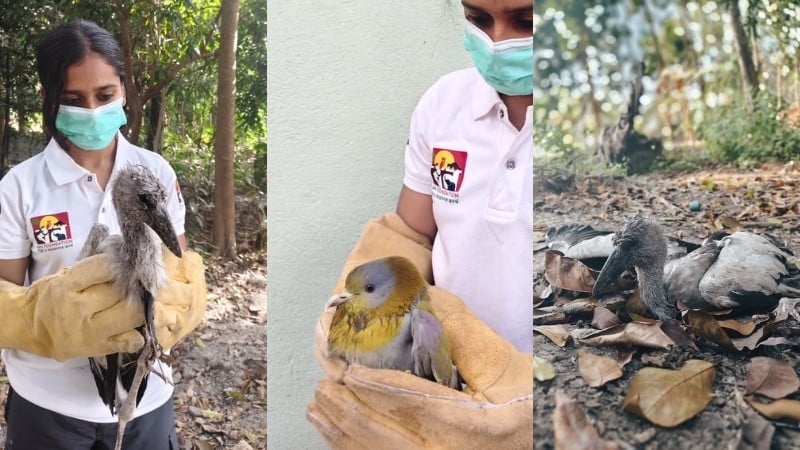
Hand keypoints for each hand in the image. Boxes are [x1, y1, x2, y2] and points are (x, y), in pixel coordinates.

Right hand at [0, 248, 205, 360]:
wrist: (30, 328)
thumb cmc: (52, 297)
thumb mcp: (66, 275)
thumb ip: (94, 266)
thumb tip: (126, 249)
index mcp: (68, 285)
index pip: (104, 267)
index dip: (123, 263)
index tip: (132, 262)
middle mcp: (79, 308)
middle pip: (123, 292)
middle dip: (139, 285)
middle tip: (147, 281)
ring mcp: (89, 331)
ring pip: (132, 315)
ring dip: (143, 307)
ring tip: (145, 301)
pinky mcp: (98, 348)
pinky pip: (131, 341)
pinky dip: (141, 333)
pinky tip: (139, 325)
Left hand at [308, 286, 533, 448]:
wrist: (542, 436)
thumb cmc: (524, 398)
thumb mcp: (500, 360)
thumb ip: (457, 329)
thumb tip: (416, 296)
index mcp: (479, 425)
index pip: (419, 406)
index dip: (379, 390)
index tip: (348, 374)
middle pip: (391, 439)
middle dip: (350, 413)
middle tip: (323, 390)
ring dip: (345, 434)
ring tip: (319, 409)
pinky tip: (339, 435)